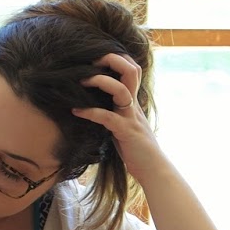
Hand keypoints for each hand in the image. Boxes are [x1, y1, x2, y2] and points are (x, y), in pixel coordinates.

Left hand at [74, 52, 167, 182]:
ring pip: (120, 89)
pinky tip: (76, 111)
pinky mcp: (125, 131)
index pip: (132, 69)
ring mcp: (131, 117)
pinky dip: (90, 112)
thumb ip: (117, 113)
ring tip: (80, 82)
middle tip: (90, 61)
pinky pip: (107, 117)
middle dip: (111, 60)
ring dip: (99, 81)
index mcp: (134, 102)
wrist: (154, 170)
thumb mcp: (126, 125)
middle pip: (131, 70)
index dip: (117, 58)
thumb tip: (96, 105)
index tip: (96, 59)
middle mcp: (134, 105)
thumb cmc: (138, 151)